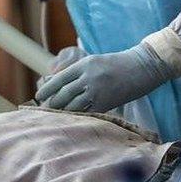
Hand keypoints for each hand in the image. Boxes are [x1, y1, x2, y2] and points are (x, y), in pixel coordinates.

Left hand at [34, 43, 172, 112]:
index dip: (47, 90)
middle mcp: (88, 77)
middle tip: (45, 110)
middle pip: (63, 94)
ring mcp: (98, 90)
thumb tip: (53, 80)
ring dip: (63, 112)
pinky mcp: (108, 102)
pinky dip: (79, 116)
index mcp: (83, 65)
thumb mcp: (93, 62)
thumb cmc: (115, 64)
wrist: (142, 67)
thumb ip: (75, 72)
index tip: (38, 97)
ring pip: (73, 105)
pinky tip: (73, 119)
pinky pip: (88, 112)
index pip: (59, 79)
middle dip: (53, 103)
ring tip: (56, 117)